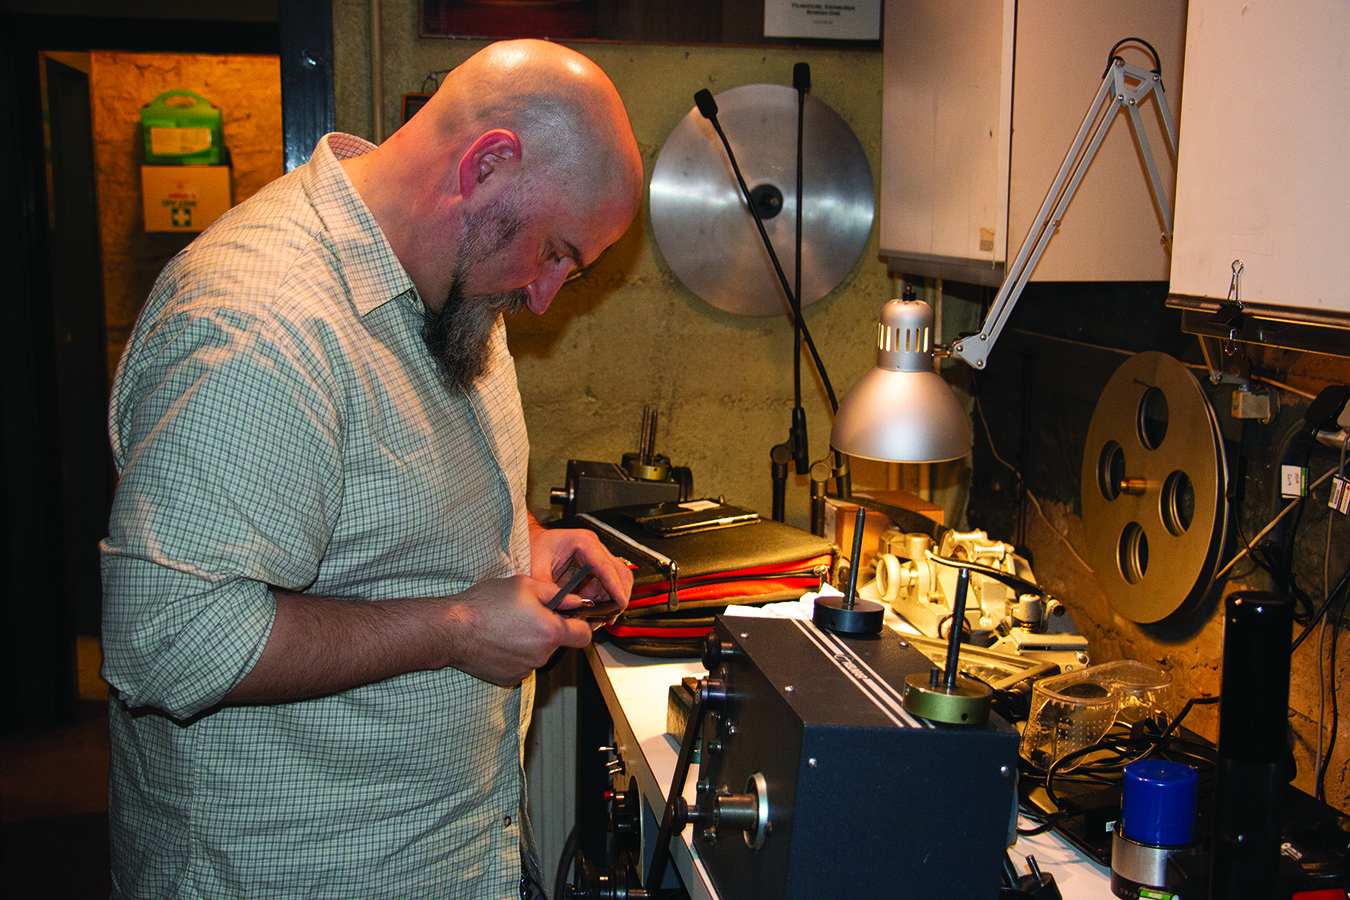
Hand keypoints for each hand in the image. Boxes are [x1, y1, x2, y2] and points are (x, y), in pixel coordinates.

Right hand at [439, 575, 595, 685]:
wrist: (452, 629)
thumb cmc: (485, 605)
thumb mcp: (525, 585)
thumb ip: (557, 594)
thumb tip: (576, 601)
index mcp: (550, 632)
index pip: (584, 636)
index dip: (583, 625)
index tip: (575, 618)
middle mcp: (541, 655)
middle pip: (558, 643)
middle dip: (549, 629)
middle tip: (528, 613)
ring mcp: (525, 669)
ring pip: (539, 653)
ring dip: (531, 641)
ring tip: (508, 625)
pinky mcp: (509, 678)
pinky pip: (522, 664)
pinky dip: (516, 653)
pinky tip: (500, 639)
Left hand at [528, 519, 633, 616]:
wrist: (528, 541)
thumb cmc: (532, 546)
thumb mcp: (535, 568)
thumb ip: (548, 590)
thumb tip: (561, 610)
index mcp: (584, 542)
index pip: (607, 567)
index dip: (615, 587)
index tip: (620, 604)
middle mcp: (594, 549)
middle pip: (620, 573)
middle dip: (619, 596)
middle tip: (611, 615)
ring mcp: (595, 560)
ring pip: (616, 582)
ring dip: (611, 601)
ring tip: (600, 618)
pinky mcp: (592, 571)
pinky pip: (605, 588)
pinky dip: (602, 601)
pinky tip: (593, 613)